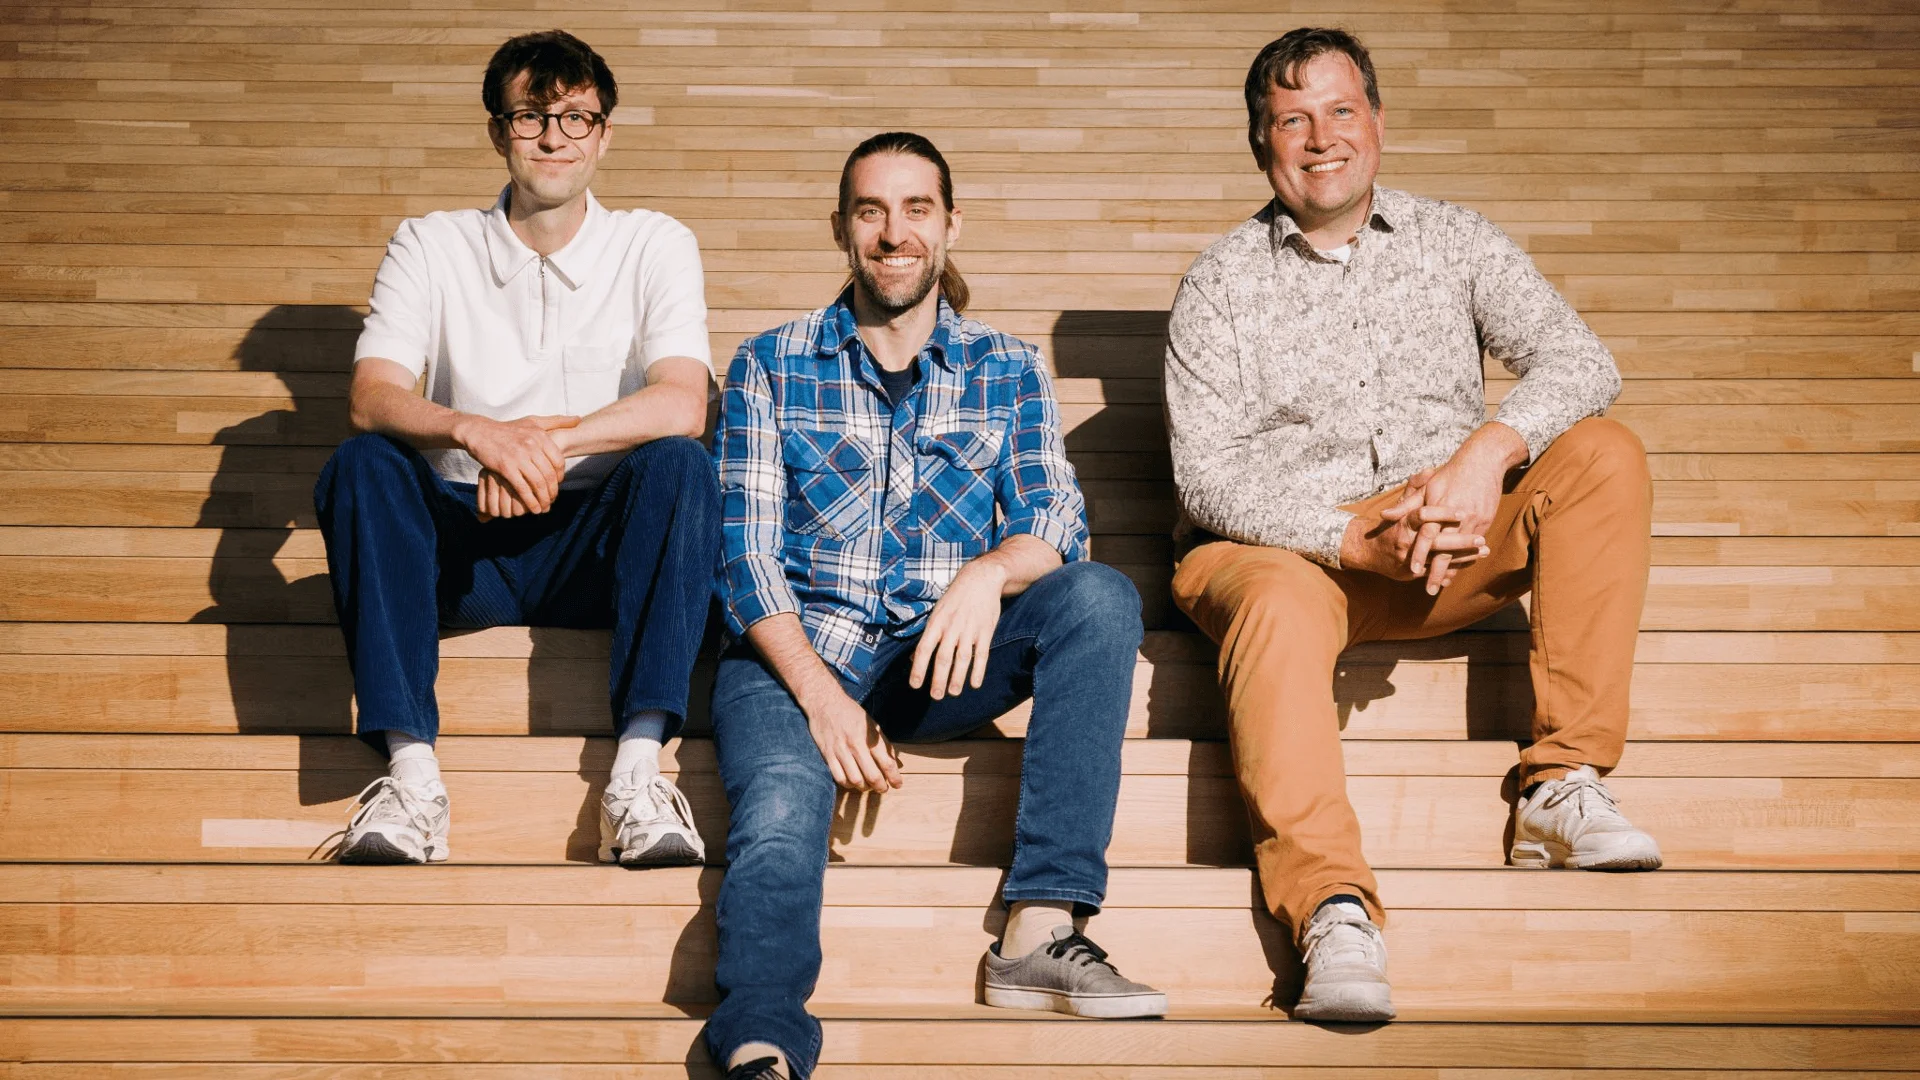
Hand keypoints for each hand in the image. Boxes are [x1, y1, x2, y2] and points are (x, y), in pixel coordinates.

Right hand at [456, 414, 578, 520]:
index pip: (558, 461)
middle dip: (553, 492)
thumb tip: (579, 420)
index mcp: (540, 436)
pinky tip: (533, 508)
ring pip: (538, 484)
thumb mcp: (533, 421)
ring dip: (543, 499)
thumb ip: (557, 421)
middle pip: (549, 475)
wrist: (479, 432)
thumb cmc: (508, 429)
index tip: (557, 484)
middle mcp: (531, 446)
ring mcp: (518, 457)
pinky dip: (530, 501)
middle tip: (552, 500)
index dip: (560, 476)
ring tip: (544, 508)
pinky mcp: (506, 468)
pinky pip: (523, 489)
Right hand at [802, 682, 903, 792]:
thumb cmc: (851, 713)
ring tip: (868, 787)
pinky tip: (852, 782)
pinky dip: (848, 784)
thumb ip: (884, 744)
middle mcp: (856, 745)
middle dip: (881, 787)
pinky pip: (839, 777)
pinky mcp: (828, 754)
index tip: (898, 784)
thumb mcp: (872, 725)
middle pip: (872, 775)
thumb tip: (896, 763)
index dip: (895, 777)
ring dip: (864, 788)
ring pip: (855, 780)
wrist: (825, 702)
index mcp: (870, 737)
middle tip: (884, 789)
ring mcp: (841, 751)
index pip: (887, 763)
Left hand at [910, 558, 1007, 699]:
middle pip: (943, 658)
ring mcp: (969, 630)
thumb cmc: (955, 597)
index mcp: (936, 622)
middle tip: (935, 696)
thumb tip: (914, 658)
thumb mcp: (937, 612)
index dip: (918, 668)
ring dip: (957, 678)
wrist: (981, 578)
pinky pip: (982, 655)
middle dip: (938, 679)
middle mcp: (952, 627)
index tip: (915, 685)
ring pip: (962, 659)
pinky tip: (975, 684)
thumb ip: (928, 635)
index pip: (924, 649)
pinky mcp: (985, 631)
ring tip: (953, 693)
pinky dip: (978, 670)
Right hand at [1343, 477, 1486, 586]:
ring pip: (1440, 559)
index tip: (1462, 513)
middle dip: (1460, 542)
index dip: (1443, 515)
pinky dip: (1455, 566)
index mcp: (1404, 523)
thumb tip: (1429, 471)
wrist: (1369, 551)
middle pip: (1435, 543)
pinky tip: (1473, 561)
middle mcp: (1406, 542)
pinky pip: (1437, 570)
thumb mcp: (1401, 505)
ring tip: (1484, 549)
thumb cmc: (1390, 526)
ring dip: (1464, 556)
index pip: (1423, 516)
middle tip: (1481, 539)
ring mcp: (1410, 560)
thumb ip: (1415, 488)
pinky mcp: (1413, 573)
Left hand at [1405, 424, 1524, 590]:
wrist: (1484, 461)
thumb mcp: (1427, 487)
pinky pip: (1475, 545)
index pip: (1427, 535)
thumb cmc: (1451, 474)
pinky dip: (1467, 557)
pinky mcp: (1486, 521)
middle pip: (1446, 549)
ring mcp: (1474, 520)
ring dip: (1453, 569)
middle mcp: (1458, 517)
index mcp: (1440, 508)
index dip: (1420, 553)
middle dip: (1438, 571)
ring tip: (1443, 585)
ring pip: (1461, 551)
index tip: (1413, 570)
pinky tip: (1460, 569)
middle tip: (1430, 590)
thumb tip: (1383, 516)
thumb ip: (1406, 505)